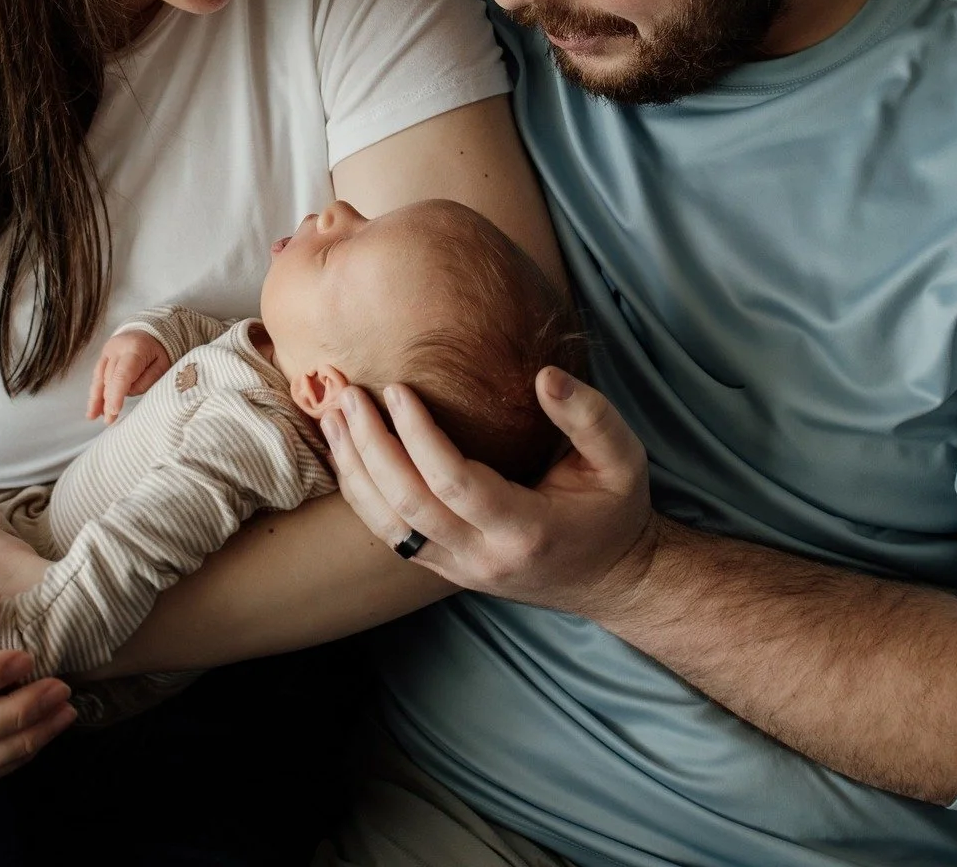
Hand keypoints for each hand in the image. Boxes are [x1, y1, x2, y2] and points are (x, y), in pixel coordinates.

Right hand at [87, 331, 169, 422]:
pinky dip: (95, 392)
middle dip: (108, 400)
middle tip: (109, 421)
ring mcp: (107, 351)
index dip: (116, 394)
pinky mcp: (103, 356)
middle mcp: (117, 348)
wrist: (151, 331)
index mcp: (135, 348)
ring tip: (93, 416)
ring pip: (100, 377)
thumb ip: (148, 379)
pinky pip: (97, 375)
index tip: (114, 411)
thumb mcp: (163, 364)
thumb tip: (128, 393)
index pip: (122, 374)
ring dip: (97, 398)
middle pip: (110, 378)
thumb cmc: (160, 351)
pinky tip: (93, 408)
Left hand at [320, 366, 658, 618]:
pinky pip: (389, 534)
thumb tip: (544, 377)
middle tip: (347, 395)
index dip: (419, 435)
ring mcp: (457, 569)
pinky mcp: (442, 567)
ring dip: (354, 470)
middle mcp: (483, 558)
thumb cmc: (615, 510)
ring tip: (333, 415)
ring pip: (387, 527)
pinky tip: (346, 450)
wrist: (610, 578)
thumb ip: (590, 416)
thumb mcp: (624, 459)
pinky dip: (361, 492)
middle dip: (369, 446)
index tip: (397, 388)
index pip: (455, 482)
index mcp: (526, 530)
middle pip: (407, 506)